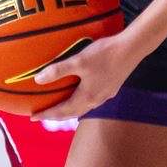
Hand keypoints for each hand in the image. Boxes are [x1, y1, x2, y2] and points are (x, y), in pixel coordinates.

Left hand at [26, 29, 148, 119]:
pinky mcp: (111, 87)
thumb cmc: (105, 54)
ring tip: (58, 107)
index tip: (33, 118)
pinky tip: (79, 93)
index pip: (62, 111)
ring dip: (69, 110)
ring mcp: (106, 95)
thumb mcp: (78, 61)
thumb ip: (58, 71)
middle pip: (72, 113)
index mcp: (87, 96)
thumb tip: (37, 80)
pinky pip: (91, 100)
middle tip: (42, 115)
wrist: (133, 48)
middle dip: (56, 115)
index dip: (46, 114)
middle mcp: (96, 100)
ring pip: (83, 108)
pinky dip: (80, 102)